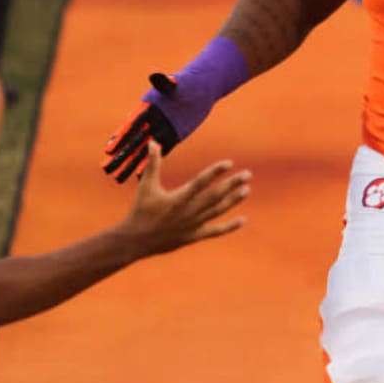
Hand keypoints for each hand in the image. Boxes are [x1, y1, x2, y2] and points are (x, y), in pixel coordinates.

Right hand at [103, 70, 220, 181]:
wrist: (201, 89)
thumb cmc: (187, 83)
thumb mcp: (176, 83)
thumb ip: (165, 83)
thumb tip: (156, 76)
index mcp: (147, 109)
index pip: (131, 126)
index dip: (120, 138)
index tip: (109, 150)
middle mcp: (151, 122)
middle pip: (133, 142)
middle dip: (120, 156)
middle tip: (105, 170)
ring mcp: (160, 130)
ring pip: (143, 151)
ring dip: (130, 164)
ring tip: (117, 178)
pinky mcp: (172, 137)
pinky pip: (159, 153)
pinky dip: (148, 165)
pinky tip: (138, 177)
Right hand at [119, 141, 249, 256]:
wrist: (135, 240)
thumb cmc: (140, 210)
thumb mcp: (146, 185)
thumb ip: (152, 164)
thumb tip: (153, 142)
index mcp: (178, 198)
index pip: (201, 182)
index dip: (216, 172)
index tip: (229, 163)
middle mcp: (189, 211)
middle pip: (215, 196)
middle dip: (232, 184)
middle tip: (247, 174)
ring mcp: (193, 225)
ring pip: (218, 211)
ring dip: (233, 200)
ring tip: (246, 190)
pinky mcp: (194, 236)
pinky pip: (215, 231)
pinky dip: (230, 226)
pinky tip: (243, 220)